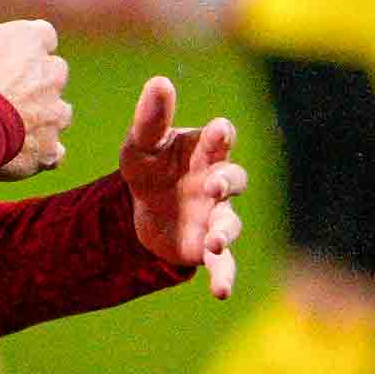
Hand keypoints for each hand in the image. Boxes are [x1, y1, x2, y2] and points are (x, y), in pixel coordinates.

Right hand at [0, 0, 69, 178]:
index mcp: (31, 40)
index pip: (42, 36)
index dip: (24, 47)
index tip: (4, 58)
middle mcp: (52, 73)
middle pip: (52, 74)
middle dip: (34, 83)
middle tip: (0, 95)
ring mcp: (55, 113)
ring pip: (57, 112)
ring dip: (39, 118)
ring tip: (6, 127)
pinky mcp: (50, 149)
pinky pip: (54, 151)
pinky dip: (40, 152)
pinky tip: (17, 154)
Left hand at [117, 75, 247, 297]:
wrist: (141, 211)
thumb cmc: (148, 168)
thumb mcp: (140, 146)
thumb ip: (150, 118)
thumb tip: (160, 81)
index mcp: (205, 151)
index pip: (221, 138)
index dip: (221, 135)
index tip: (219, 131)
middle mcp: (217, 181)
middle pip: (234, 178)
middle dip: (227, 182)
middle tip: (215, 186)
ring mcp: (216, 215)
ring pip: (231, 221)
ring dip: (227, 231)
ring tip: (216, 240)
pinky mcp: (208, 245)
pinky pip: (224, 262)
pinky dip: (225, 275)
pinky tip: (221, 292)